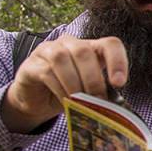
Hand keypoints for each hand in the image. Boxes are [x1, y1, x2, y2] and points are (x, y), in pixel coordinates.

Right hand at [1, 34, 127, 132]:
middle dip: (93, 79)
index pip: (110, 44)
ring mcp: (48, 50)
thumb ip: (100, 91)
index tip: (119, 83)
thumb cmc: (67, 92)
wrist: (37, 101)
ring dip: (74, 84)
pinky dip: (59, 89)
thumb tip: (113, 107)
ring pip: (62, 58)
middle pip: (84, 51)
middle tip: (97, 101)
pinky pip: (46, 72)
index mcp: (90, 47)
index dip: (118, 61)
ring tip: (80, 103)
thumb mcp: (88, 91)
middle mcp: (69, 43)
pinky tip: (66, 101)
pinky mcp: (31, 64)